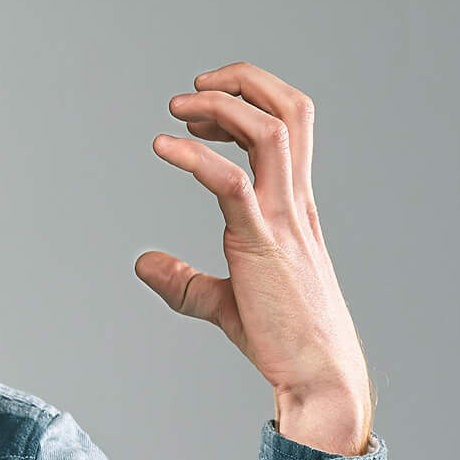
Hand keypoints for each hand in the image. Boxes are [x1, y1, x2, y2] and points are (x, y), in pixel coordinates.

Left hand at [133, 61, 373, 426]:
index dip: (247, 103)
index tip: (200, 112)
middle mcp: (295, 203)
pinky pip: (233, 183)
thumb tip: (143, 265)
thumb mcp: (223, 302)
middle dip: (244, 82)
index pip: (287, 127)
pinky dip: (196, 157)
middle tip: (191, 90)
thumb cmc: (282, 340)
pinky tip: (163, 148)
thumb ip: (183, 281)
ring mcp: (284, 220)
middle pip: (290, 111)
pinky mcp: (263, 244)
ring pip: (271, 132)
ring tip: (176, 107)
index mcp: (293, 207)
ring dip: (221, 107)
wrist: (317, 376)